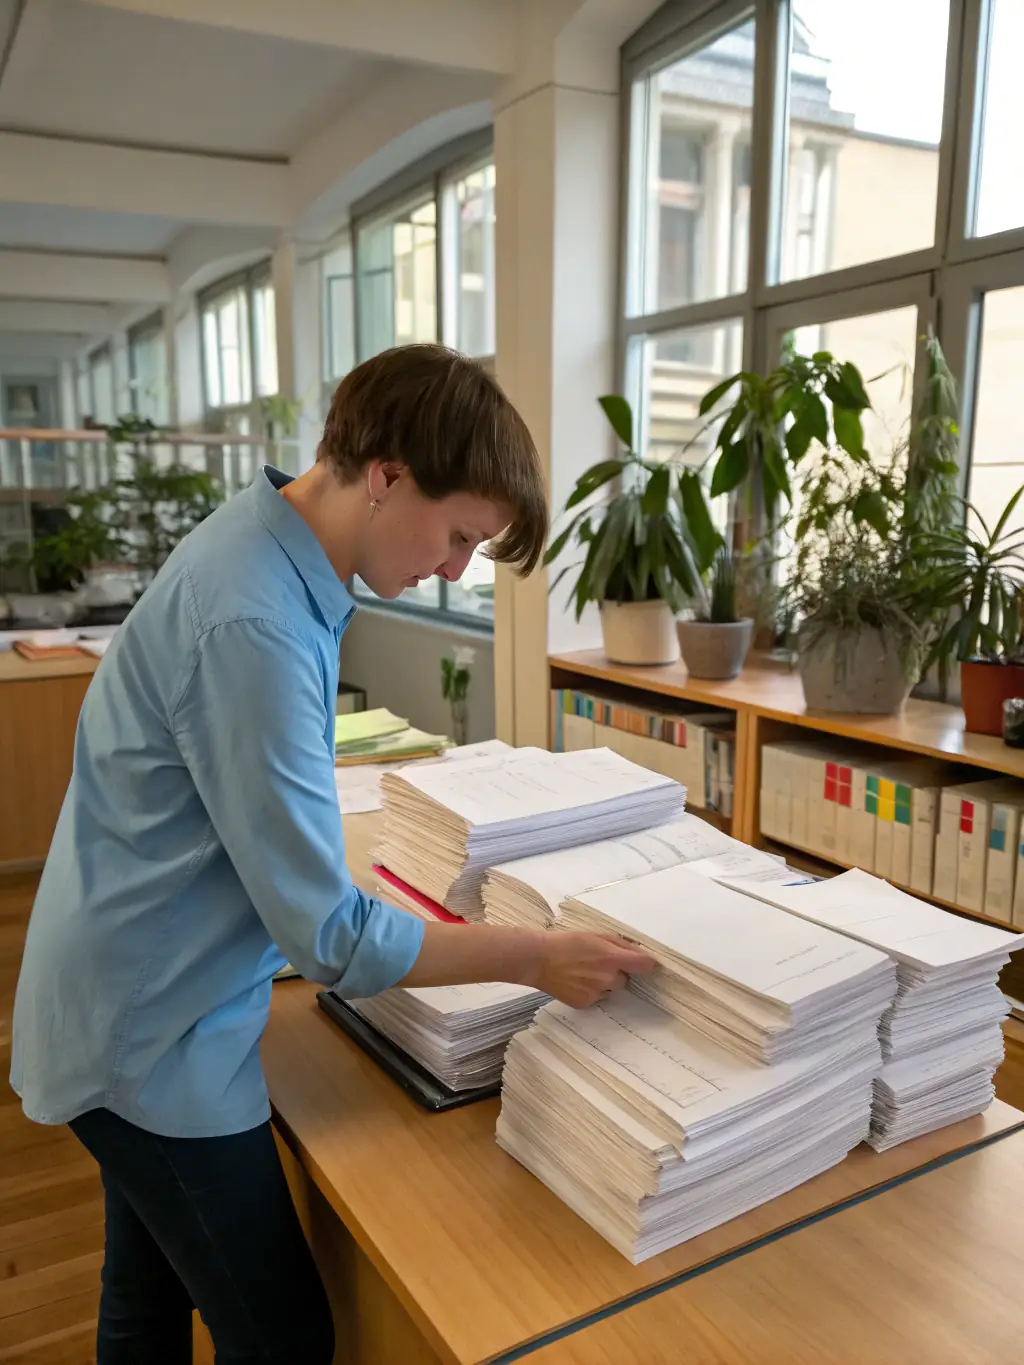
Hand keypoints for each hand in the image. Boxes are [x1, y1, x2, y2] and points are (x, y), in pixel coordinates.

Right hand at [534, 932, 655, 1008]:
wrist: (538, 959)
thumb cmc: (566, 942)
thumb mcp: (595, 935)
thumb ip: (620, 944)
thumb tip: (639, 952)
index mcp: (612, 958)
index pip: (645, 965)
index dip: (645, 963)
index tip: (641, 963)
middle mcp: (608, 978)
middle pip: (625, 979)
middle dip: (616, 972)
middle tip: (598, 964)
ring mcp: (597, 993)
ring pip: (610, 989)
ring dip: (603, 983)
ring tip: (583, 972)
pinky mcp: (585, 1004)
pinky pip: (596, 998)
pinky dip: (590, 991)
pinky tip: (576, 982)